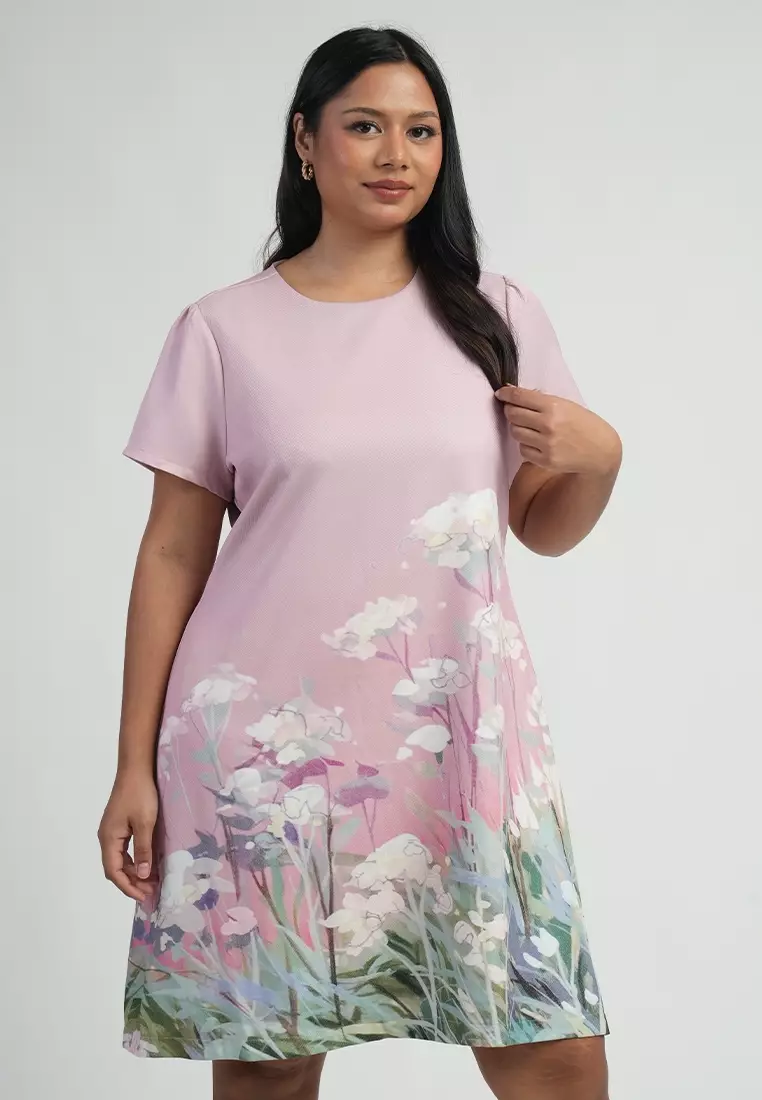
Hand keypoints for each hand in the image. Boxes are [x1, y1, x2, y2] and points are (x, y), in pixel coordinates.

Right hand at [98, 769, 159, 902]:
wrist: (135, 769)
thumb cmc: (140, 794)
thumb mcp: (145, 823)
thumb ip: (144, 850)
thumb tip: (143, 875)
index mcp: (109, 838)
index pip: (114, 872)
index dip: (128, 887)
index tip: (143, 897)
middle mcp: (106, 837)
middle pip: (115, 868)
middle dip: (132, 882)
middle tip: (151, 892)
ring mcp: (112, 831)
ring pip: (119, 860)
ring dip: (134, 872)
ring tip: (152, 882)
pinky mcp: (119, 826)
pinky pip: (124, 850)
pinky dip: (134, 860)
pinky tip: (147, 864)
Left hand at [495, 385, 620, 476]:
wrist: (600, 451)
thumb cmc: (584, 424)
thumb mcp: (566, 405)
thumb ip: (541, 400)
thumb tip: (513, 393)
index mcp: (554, 406)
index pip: (520, 397)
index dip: (506, 394)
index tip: (501, 393)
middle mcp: (548, 425)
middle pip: (513, 415)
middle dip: (511, 411)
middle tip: (516, 411)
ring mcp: (545, 444)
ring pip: (515, 432)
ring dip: (519, 428)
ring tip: (531, 428)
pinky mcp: (544, 460)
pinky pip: (523, 450)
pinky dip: (526, 445)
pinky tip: (538, 442)